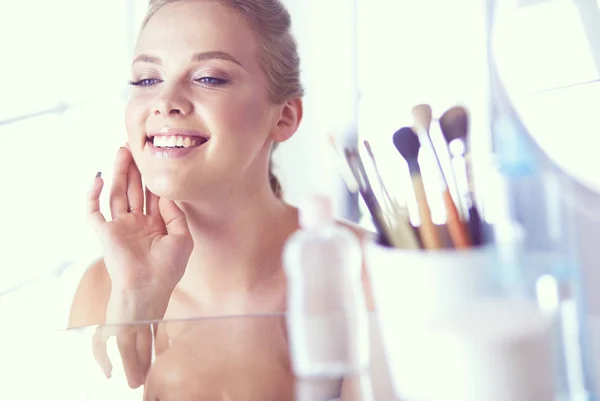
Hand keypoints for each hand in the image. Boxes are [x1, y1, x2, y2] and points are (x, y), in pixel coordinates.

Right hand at [87, 146, 192, 387]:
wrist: (148, 290)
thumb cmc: (168, 270)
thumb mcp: (182, 238)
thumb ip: (176, 214)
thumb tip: (168, 194)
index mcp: (154, 224)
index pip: (152, 195)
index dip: (153, 177)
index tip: (155, 157)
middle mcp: (136, 223)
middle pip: (133, 189)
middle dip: (134, 168)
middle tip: (134, 146)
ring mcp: (119, 227)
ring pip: (116, 193)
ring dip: (118, 172)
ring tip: (121, 151)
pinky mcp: (104, 232)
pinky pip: (94, 210)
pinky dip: (93, 194)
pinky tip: (98, 177)